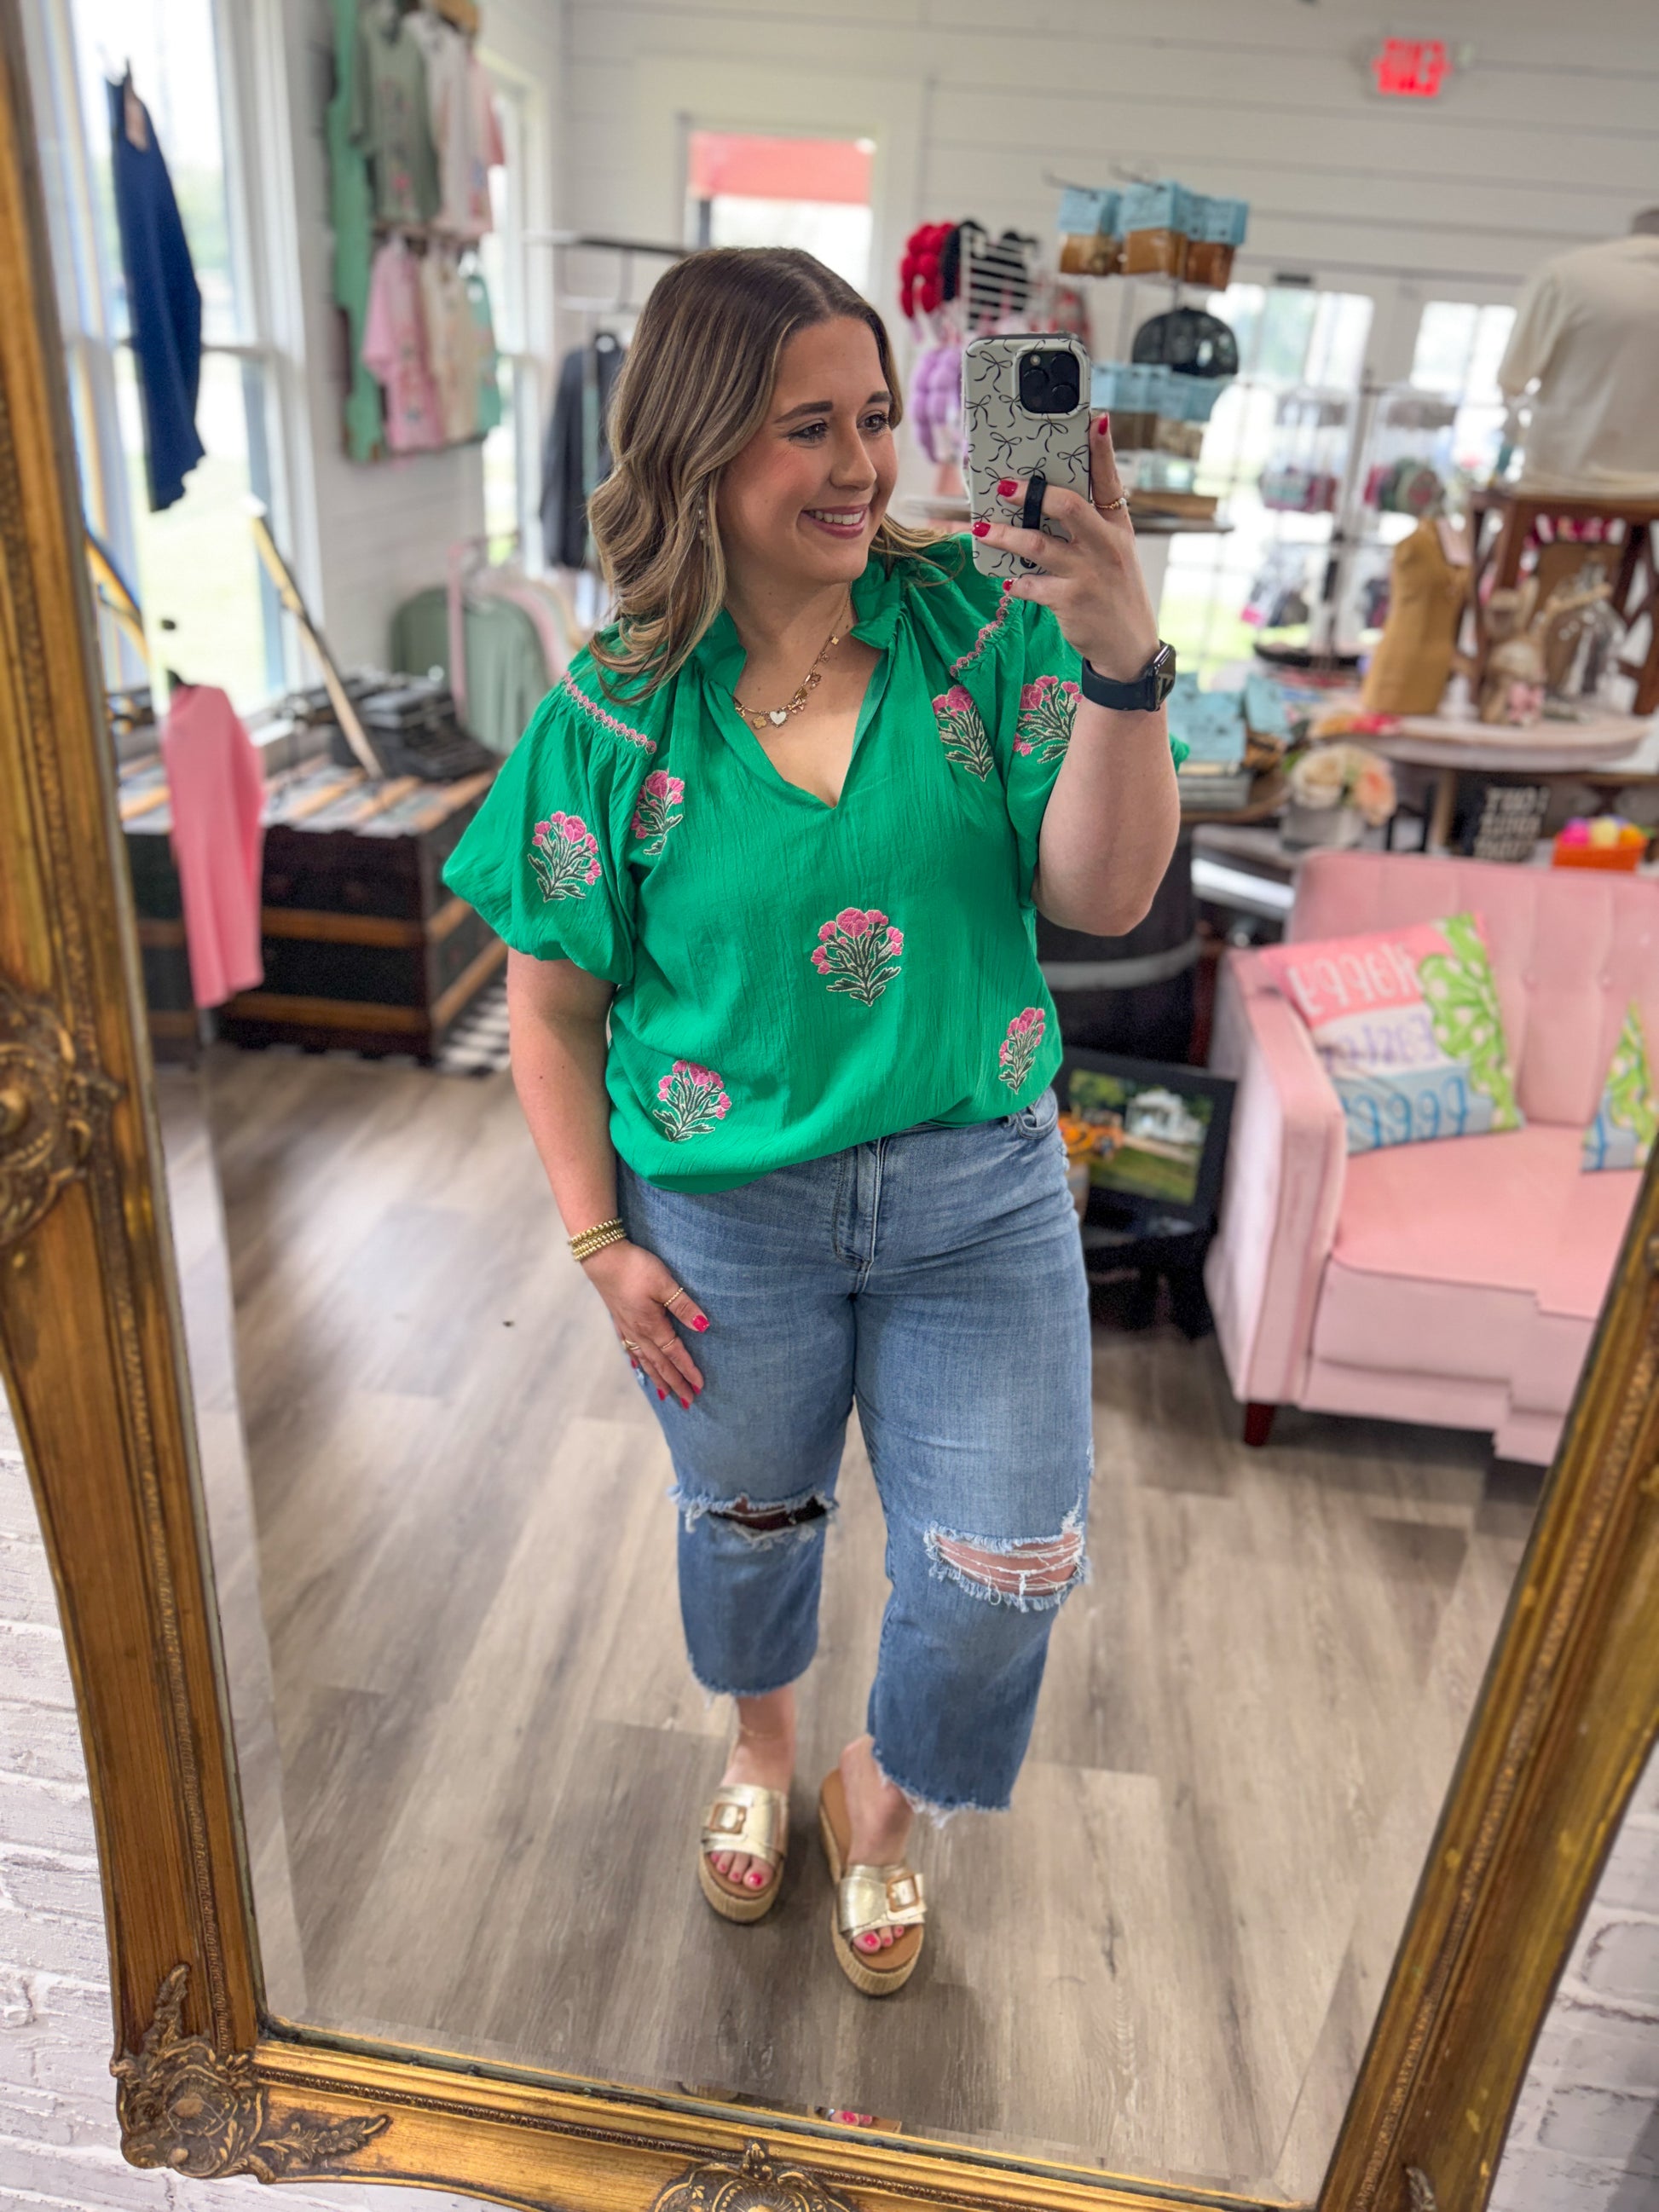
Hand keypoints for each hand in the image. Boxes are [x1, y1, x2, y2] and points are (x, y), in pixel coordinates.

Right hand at [582, 1239, 706, 1408]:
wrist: (602, 1256)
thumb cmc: (635, 1268)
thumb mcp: (665, 1284)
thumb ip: (684, 1306)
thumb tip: (703, 1327)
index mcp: (652, 1326)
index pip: (674, 1354)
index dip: (688, 1371)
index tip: (700, 1387)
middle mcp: (638, 1332)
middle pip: (660, 1364)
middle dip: (674, 1383)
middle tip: (687, 1401)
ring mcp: (626, 1327)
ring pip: (644, 1360)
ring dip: (657, 1377)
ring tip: (665, 1393)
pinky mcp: (619, 1318)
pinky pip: (631, 1348)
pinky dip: (638, 1361)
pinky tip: (639, 1365)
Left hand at [973, 414, 1159, 682]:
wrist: (1129, 648)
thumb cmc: (1114, 592)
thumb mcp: (1115, 553)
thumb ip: (1091, 524)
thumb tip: (1050, 498)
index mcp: (1117, 527)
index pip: (1110, 480)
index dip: (1102, 449)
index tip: (1094, 419)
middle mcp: (1105, 546)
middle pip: (1067, 506)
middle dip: (1032, 493)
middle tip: (1004, 486)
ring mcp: (1088, 574)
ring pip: (1038, 545)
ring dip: (1005, 536)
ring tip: (982, 529)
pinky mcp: (1070, 601)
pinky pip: (1032, 585)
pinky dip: (1016, 582)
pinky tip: (1007, 581)